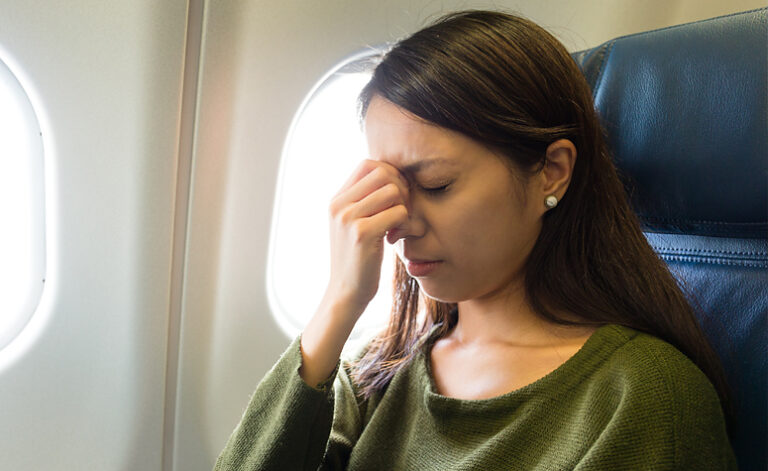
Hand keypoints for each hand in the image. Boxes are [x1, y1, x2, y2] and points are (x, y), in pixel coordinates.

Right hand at [324, 159, 408, 318]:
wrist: (345, 294)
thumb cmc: (357, 260)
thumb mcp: (354, 226)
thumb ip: (365, 201)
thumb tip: (393, 173)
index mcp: (337, 200)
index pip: (368, 164)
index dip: (390, 175)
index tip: (396, 199)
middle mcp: (339, 205)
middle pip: (384, 172)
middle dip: (402, 189)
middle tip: (402, 212)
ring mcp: (348, 218)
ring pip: (394, 191)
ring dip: (405, 208)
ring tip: (399, 227)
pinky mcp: (362, 233)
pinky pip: (399, 212)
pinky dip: (407, 224)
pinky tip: (396, 239)